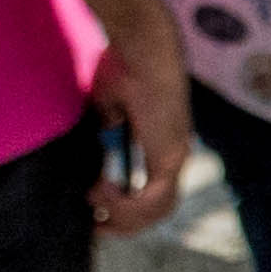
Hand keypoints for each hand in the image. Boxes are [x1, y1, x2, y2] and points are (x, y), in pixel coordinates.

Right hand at [93, 13, 194, 237]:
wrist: (141, 46)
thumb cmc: (124, 63)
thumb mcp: (109, 103)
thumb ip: (108, 126)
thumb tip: (101, 142)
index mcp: (164, 143)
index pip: (154, 190)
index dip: (129, 207)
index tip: (98, 211)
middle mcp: (175, 154)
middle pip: (158, 210)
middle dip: (125, 224)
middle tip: (95, 226)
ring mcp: (176, 157)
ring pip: (157, 212)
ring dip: (121, 216)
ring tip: (94, 202)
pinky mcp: (170, 157)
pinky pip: (151, 201)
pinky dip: (125, 204)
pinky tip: (102, 190)